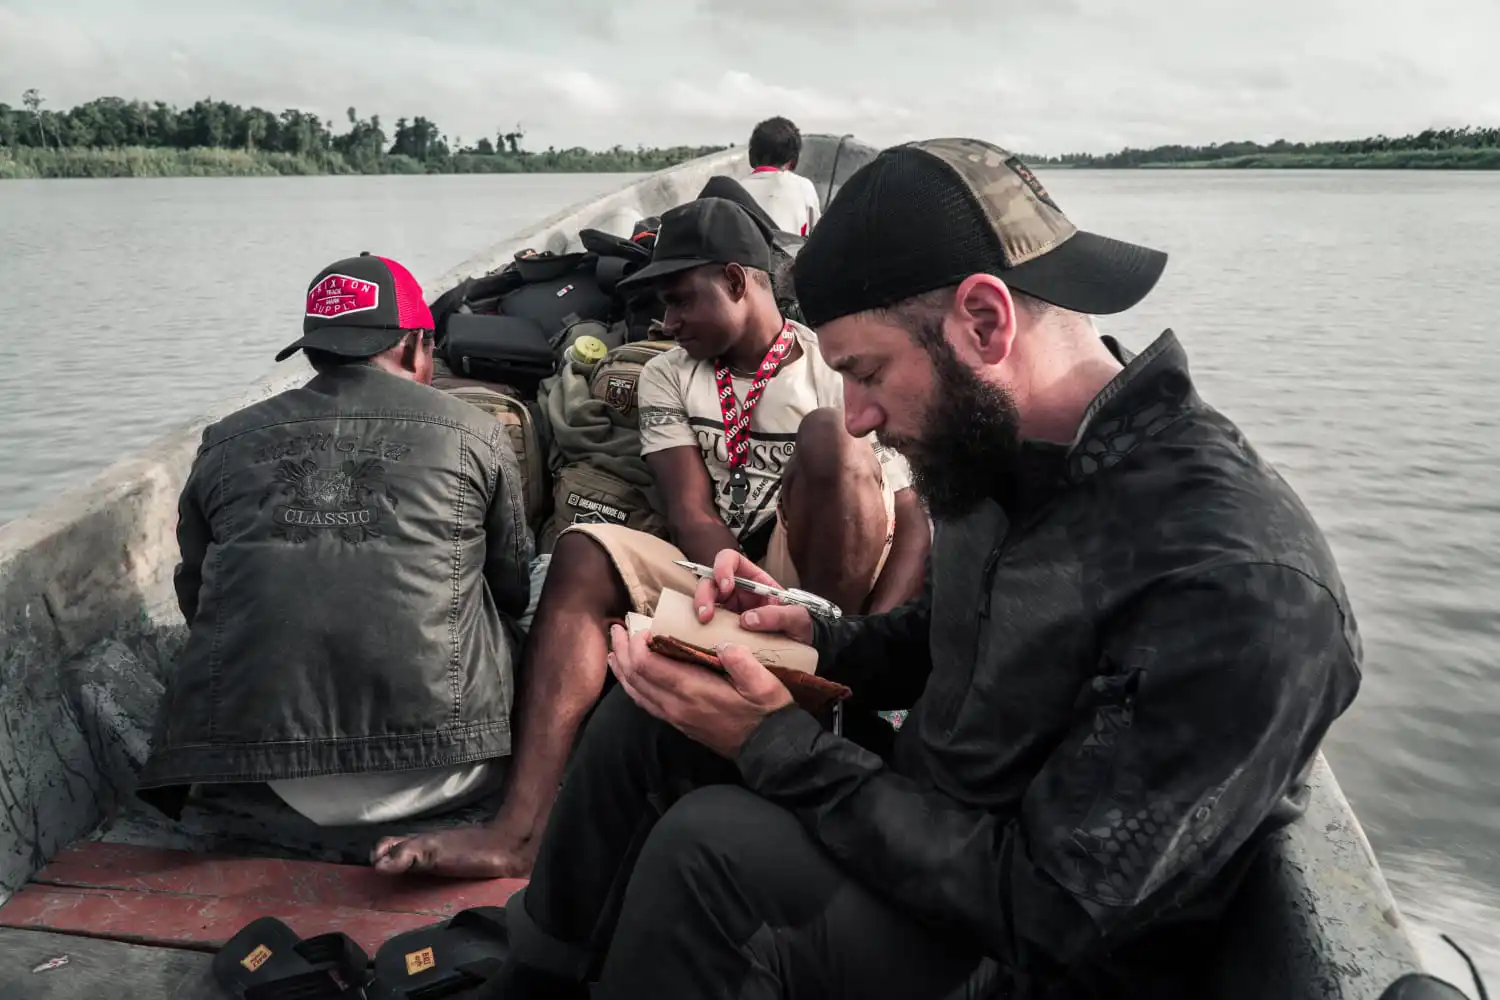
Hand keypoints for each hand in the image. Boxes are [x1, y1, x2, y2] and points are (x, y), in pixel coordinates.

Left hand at [607, 623, 792, 757]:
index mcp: (692, 690)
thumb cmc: (767, 712)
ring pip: (635, 692)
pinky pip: (645, 704)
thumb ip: (741, 661)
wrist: (768, 749)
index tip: (642, 626)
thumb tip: (722, 643)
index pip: (647, 664)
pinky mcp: (678, 723)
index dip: (636, 643)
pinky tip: (631, 679)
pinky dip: (632, 687)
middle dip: (622, 650)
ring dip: (622, 669)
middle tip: (617, 629)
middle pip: (634, 676)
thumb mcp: (763, 683)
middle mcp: (676, 705)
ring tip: (614, 651)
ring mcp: (675, 717)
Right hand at [692, 548, 813, 644]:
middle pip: (711, 579)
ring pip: (705, 598)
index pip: (732, 560)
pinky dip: (700, 624)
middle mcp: (738, 590)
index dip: (724, 567)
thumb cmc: (802, 625)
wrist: (804, 646)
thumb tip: (747, 620)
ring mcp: (728, 608)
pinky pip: (706, 620)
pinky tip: (703, 633)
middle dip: (705, 592)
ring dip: (699, 606)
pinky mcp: (723, 626)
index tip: (726, 587)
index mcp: (755, 579)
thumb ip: (778, 615)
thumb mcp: (798, 618)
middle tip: (707, 613)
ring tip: (704, 622)